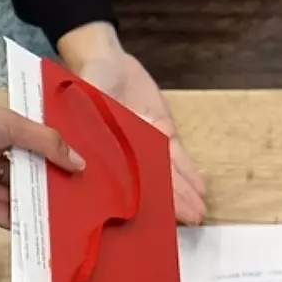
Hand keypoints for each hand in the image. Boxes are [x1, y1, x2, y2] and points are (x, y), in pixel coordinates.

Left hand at [0, 91, 84, 227]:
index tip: (89, 171)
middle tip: (87, 198)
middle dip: (54, 185)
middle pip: (31, 175)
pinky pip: (3, 215)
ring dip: (42, 206)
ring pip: (19, 197)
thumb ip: (48, 144)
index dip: (61, 158)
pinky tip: (47, 229)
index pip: (40, 148)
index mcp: (5, 132)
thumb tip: (80, 163)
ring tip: (74, 217)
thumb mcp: (12, 125)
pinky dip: (23, 222)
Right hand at [62, 28, 208, 225]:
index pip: (123, 183)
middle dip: (173, 201)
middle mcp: (125, 154)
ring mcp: (144, 145)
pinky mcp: (160, 131)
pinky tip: (201, 186)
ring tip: (200, 211)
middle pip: (151, 181)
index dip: (140, 202)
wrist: (107, 59)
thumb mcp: (86, 97)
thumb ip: (87, 121)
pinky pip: (176, 154)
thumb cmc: (89, 80)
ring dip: (185, 190)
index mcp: (104, 152)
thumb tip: (80, 151)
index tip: (151, 222)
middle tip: (192, 220)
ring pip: (168, 172)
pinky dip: (189, 169)